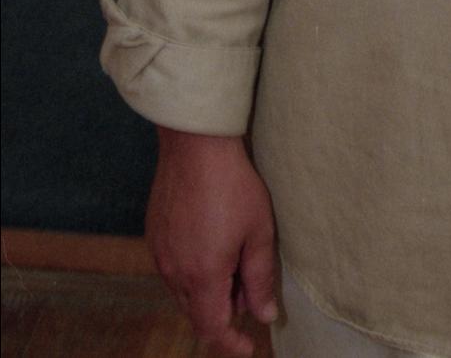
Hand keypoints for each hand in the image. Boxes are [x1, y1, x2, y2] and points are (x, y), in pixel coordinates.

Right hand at [146, 128, 278, 356]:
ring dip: (208, 291)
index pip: (212, 329)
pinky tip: (212, 243)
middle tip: (250, 288)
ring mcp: (160, 254)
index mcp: (202, 276)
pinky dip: (193, 271)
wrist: (195, 144)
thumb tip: (263, 315)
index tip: (249, 346)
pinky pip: (172, 269)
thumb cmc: (232, 184)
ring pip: (183, 292)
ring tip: (234, 259)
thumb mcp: (258, 231)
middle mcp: (174, 272)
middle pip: (197, 313)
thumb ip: (260, 278)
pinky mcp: (154, 235)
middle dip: (224, 312)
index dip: (231, 344)